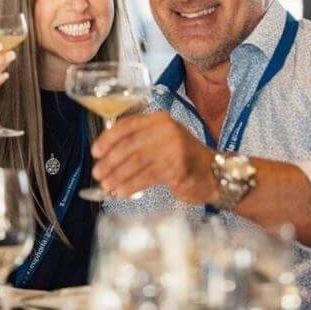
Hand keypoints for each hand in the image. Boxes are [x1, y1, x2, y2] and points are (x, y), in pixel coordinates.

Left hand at [91, 111, 218, 203]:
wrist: (214, 173)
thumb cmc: (184, 157)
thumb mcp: (163, 139)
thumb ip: (140, 140)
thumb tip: (107, 154)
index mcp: (160, 119)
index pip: (128, 125)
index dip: (108, 138)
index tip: (96, 151)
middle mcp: (167, 130)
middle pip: (130, 144)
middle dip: (110, 161)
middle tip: (98, 172)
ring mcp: (174, 148)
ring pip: (136, 162)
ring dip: (118, 175)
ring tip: (107, 185)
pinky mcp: (177, 168)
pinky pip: (146, 177)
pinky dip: (131, 185)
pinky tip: (121, 191)